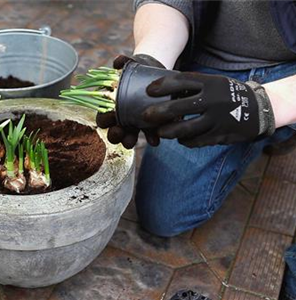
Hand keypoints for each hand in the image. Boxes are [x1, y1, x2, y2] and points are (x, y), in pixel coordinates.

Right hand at [96, 54, 163, 148]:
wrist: (155, 70)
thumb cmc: (136, 67)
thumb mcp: (131, 63)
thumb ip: (123, 62)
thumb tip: (117, 62)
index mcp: (110, 106)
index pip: (102, 118)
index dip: (104, 119)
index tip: (110, 115)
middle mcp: (120, 118)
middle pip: (112, 131)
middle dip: (114, 134)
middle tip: (119, 131)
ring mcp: (134, 123)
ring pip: (127, 137)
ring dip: (128, 141)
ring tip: (131, 141)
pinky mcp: (150, 124)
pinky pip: (148, 135)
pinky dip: (151, 138)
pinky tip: (155, 140)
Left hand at [143, 72, 275, 146]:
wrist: (259, 109)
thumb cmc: (227, 94)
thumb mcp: (214, 83)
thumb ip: (193, 86)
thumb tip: (162, 89)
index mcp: (210, 83)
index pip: (181, 81)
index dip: (162, 86)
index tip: (149, 91)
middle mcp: (213, 100)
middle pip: (178, 107)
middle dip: (158, 112)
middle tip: (145, 116)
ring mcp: (216, 119)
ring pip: (185, 129)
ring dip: (168, 131)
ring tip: (160, 131)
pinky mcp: (219, 135)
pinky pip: (196, 141)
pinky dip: (185, 140)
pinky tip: (181, 138)